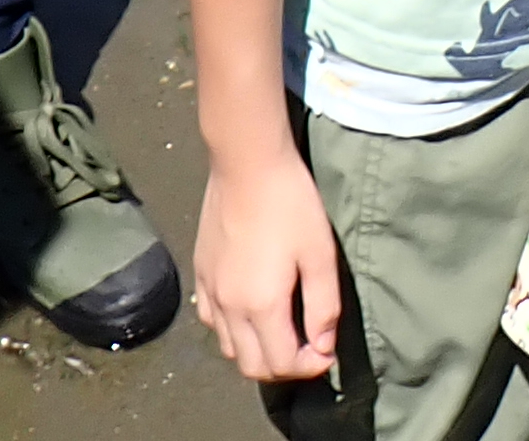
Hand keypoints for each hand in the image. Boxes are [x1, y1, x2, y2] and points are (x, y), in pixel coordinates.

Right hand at [192, 148, 343, 385]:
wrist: (247, 162)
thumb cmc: (290, 204)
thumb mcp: (320, 255)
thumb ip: (324, 308)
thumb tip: (323, 347)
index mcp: (261, 305)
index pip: (282, 365)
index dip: (310, 366)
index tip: (327, 350)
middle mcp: (229, 306)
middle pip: (253, 367)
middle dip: (284, 366)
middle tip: (307, 345)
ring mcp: (210, 290)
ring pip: (230, 348)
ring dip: (257, 350)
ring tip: (282, 329)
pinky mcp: (200, 272)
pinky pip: (212, 320)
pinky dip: (233, 330)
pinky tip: (250, 308)